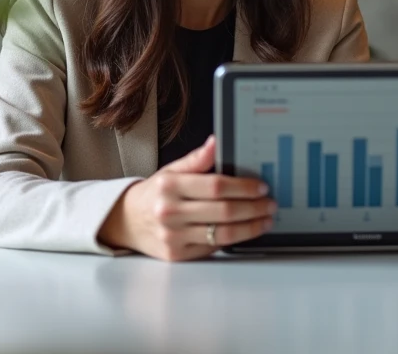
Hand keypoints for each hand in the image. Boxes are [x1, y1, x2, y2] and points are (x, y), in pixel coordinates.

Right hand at [98, 135, 275, 260]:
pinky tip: (246, 231)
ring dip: (251, 227)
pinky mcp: (177, 255)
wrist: (127, 221)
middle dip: (254, 208)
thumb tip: (217, 142)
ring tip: (265, 220)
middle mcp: (170, 212)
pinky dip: (234, 239)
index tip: (261, 187)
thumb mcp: (171, 170)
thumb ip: (196, 159)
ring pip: (222, 234)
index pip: (216, 186)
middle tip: (270, 204)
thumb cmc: (155, 194)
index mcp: (170, 185)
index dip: (243, 187)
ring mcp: (173, 236)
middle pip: (223, 211)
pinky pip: (213, 248)